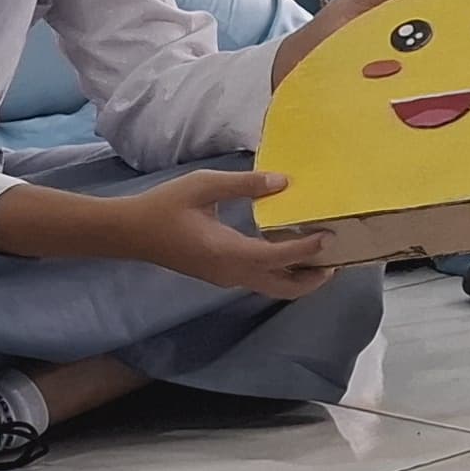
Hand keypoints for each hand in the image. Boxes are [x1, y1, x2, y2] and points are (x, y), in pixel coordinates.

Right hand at [99, 167, 358, 293]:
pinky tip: (291, 250)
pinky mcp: (222, 275)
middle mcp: (232, 273)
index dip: (308, 249)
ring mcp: (226, 278)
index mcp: (227, 252)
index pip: (278, 257)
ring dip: (300, 277)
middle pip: (284, 288)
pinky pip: (261, 279)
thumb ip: (244, 184)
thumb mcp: (204, 186)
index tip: (331, 235)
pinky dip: (282, 271)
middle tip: (339, 257)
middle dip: (314, 278)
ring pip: (273, 287)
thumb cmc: (164, 206)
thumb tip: (282, 182)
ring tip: (322, 255)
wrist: (131, 233)